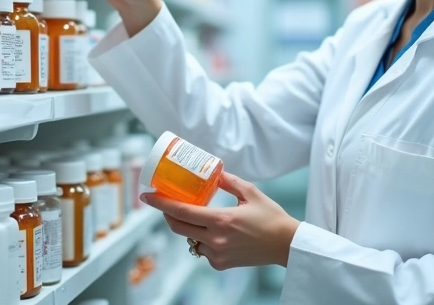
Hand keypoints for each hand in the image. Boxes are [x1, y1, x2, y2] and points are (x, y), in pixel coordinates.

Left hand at [141, 173, 300, 269]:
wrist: (285, 244)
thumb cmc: (271, 217)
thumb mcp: (250, 192)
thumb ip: (228, 181)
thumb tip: (212, 170)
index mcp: (221, 220)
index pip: (181, 211)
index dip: (160, 203)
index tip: (147, 196)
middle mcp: (216, 239)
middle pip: (178, 227)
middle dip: (167, 214)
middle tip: (165, 202)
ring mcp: (217, 254)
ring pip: (189, 239)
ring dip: (186, 226)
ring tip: (192, 214)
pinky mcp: (221, 264)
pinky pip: (202, 250)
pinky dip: (201, 239)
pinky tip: (212, 231)